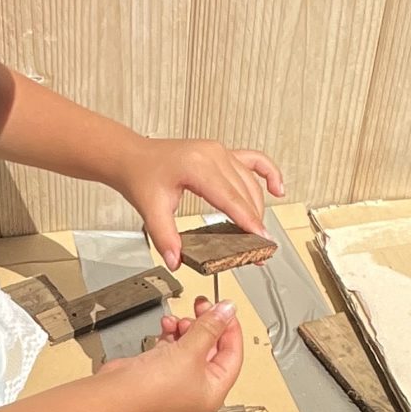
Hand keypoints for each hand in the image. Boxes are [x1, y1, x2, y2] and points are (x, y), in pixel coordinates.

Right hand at [105, 297, 244, 411]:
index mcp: (213, 392)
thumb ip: (210, 327)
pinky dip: (171, 334)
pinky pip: (173, 347)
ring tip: (179, 320)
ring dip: (186, 328)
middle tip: (202, 305)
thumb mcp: (190, 351)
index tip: (225, 308)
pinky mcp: (159, 371)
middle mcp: (197, 389)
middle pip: (212, 348)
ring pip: (191, 345)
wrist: (116, 395)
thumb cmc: (151, 390)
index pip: (233, 355)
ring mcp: (177, 380)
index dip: (230, 329)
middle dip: (205, 325)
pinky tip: (166, 326)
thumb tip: (227, 310)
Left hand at [110, 136, 285, 272]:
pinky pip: (254, 160)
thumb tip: (176, 259)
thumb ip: (164, 237)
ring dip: (259, 208)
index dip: (248, 221)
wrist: (133, 157)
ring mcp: (220, 152)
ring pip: (250, 182)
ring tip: (260, 233)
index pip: (231, 198)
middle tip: (259, 248)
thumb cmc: (141, 175)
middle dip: (255, 222)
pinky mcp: (222, 153)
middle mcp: (213, 155)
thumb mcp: (150, 208)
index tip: (260, 239)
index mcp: (197, 165)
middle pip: (245, 192)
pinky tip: (277, 189)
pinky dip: (268, 173)